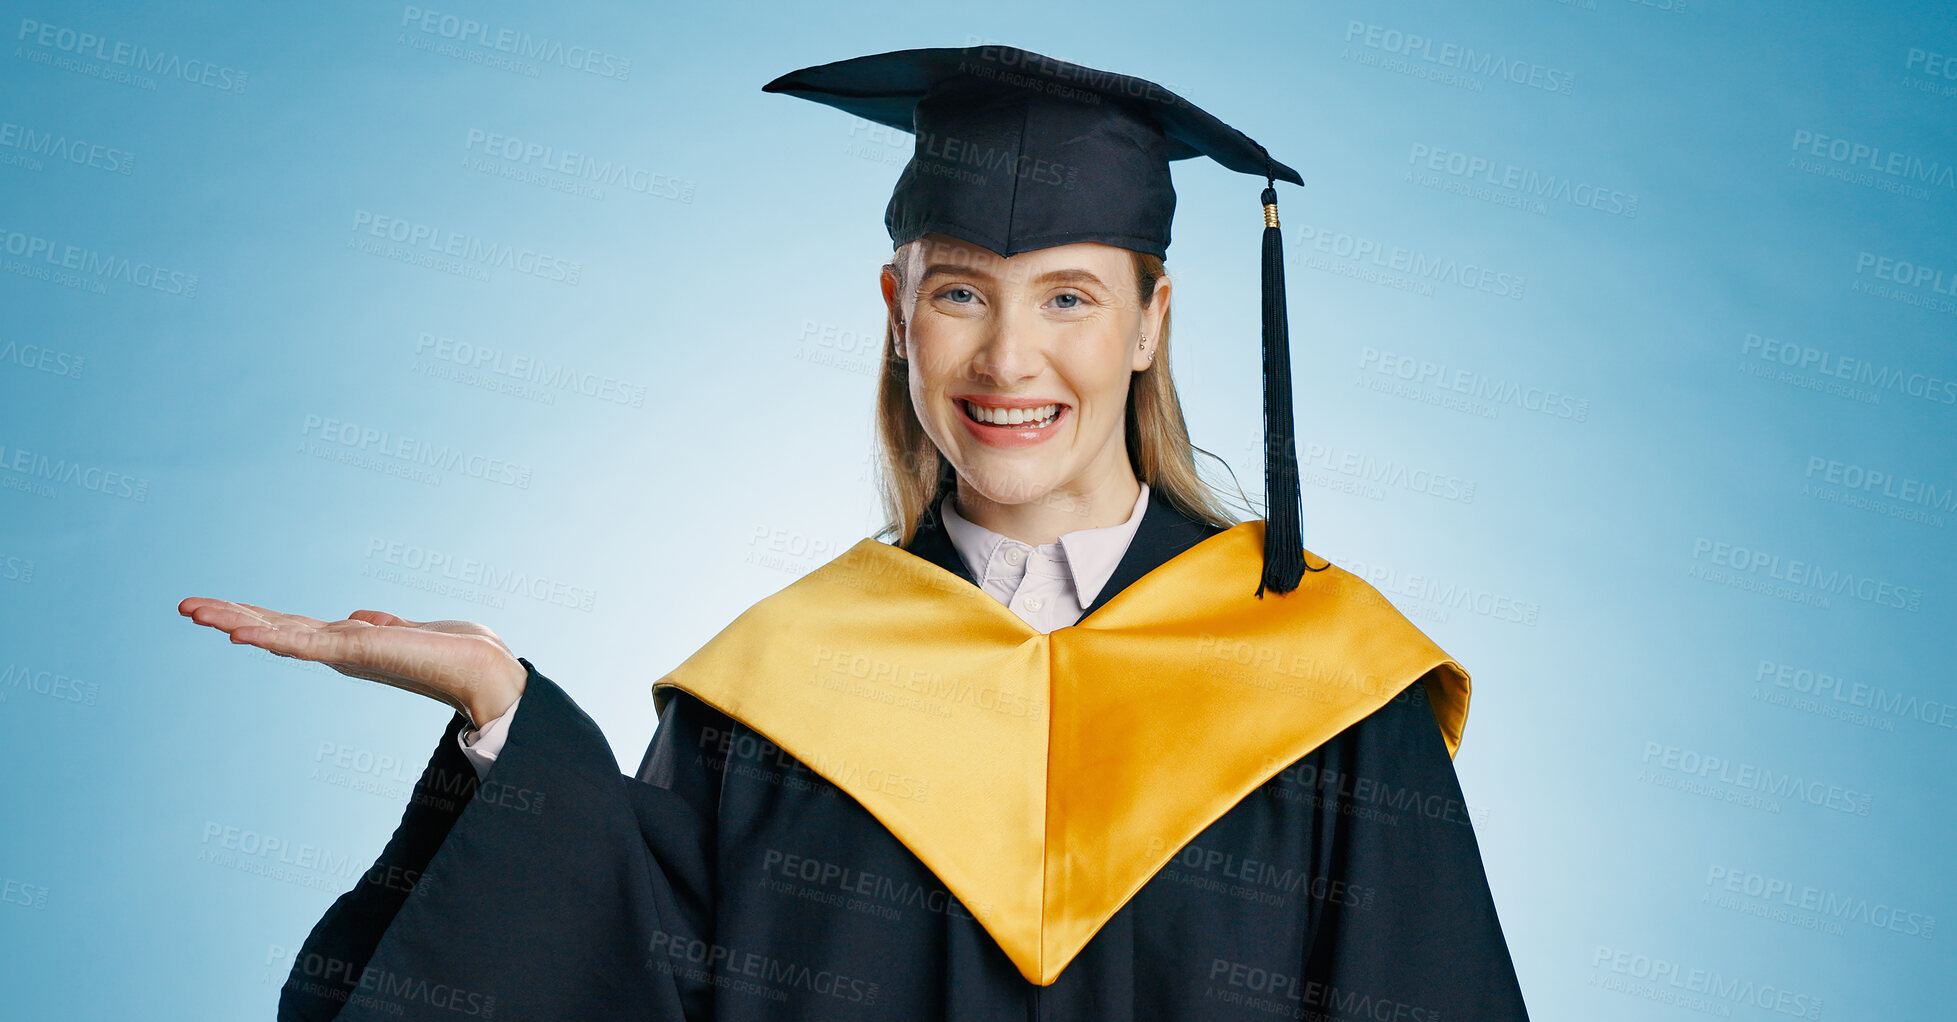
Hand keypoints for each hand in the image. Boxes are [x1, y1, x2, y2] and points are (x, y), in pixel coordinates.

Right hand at [178, 598, 527, 725]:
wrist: (483, 670)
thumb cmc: (453, 653)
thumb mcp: (407, 631)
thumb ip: (378, 626)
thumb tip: (359, 617)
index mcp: (347, 643)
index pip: (290, 627)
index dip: (253, 616)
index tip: (215, 607)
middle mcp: (339, 650)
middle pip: (273, 628)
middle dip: (229, 617)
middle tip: (184, 606)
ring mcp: (343, 653)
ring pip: (278, 634)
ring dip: (235, 621)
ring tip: (194, 611)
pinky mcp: (356, 652)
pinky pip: (305, 644)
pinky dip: (270, 636)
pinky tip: (239, 632)